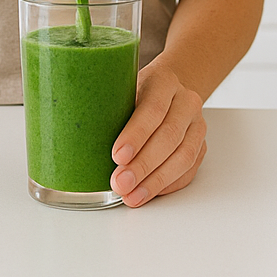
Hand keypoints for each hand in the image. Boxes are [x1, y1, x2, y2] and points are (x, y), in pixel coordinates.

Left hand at [109, 60, 207, 206]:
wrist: (171, 87)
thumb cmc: (139, 91)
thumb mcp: (125, 86)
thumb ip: (111, 107)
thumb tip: (76, 135)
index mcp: (164, 81)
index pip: (153, 108)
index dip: (136, 134)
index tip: (117, 155)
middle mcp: (186, 101)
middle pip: (169, 136)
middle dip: (143, 164)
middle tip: (120, 182)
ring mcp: (197, 124)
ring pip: (183, 156)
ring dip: (155, 180)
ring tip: (131, 195)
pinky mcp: (201, 144)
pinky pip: (189, 169)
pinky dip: (168, 185)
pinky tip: (149, 192)